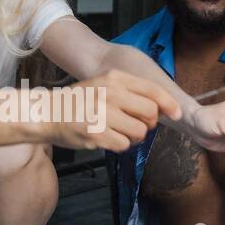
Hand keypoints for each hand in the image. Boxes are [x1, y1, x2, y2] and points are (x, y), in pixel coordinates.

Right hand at [40, 70, 181, 152]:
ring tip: (119, 132)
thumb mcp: (103, 84)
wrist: (47, 113)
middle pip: (150, 113)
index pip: (152, 90)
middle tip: (136, 125)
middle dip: (149, 123)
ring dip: (134, 137)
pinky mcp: (96, 134)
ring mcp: (103, 114)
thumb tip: (160, 107)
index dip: (169, 104)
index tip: (177, 113)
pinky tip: (108, 138)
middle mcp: (110, 94)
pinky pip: (124, 145)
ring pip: (139, 132)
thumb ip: (129, 91)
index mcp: (114, 78)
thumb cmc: (79, 101)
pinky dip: (120, 145)